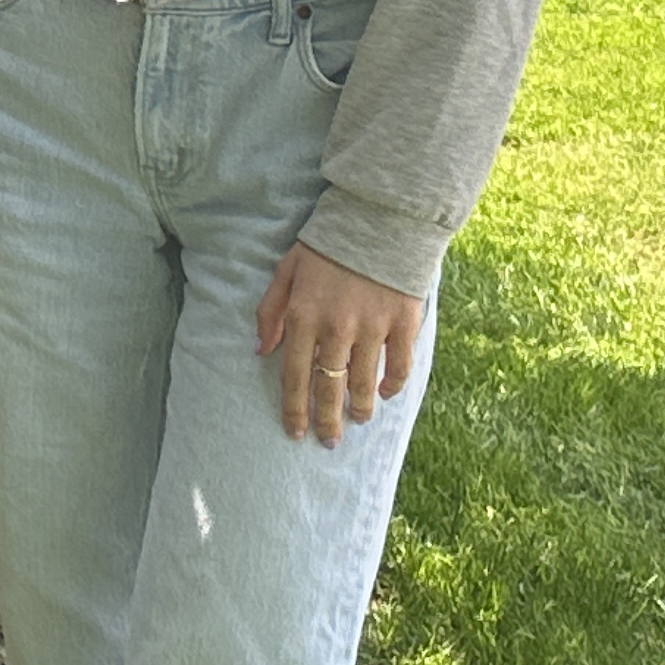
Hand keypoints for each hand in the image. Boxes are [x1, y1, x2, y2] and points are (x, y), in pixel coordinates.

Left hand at [254, 240, 423, 445]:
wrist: (378, 222)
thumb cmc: (326, 247)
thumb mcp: (286, 271)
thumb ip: (271, 311)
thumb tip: (261, 351)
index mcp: (304, 317)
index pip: (294, 376)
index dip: (294, 409)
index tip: (294, 432)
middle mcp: (336, 328)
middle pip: (329, 387)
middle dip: (326, 420)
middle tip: (327, 442)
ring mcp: (372, 328)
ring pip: (364, 382)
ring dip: (360, 408)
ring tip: (357, 421)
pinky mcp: (403, 324)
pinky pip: (398, 365)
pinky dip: (392, 385)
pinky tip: (385, 394)